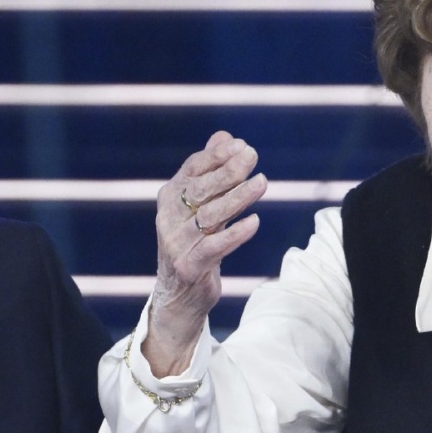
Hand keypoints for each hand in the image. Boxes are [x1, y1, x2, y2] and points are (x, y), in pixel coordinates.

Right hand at [142, 132, 266, 376]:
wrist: (179, 296)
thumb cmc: (194, 243)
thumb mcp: (201, 207)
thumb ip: (211, 173)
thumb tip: (226, 136)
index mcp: (170, 197)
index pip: (193, 168)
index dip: (216, 155)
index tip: (240, 144)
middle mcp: (169, 217)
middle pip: (200, 189)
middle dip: (228, 171)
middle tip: (252, 156)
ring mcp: (177, 243)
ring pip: (210, 215)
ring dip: (238, 197)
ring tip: (262, 183)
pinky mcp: (189, 266)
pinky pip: (215, 247)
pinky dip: (235, 234)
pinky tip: (254, 222)